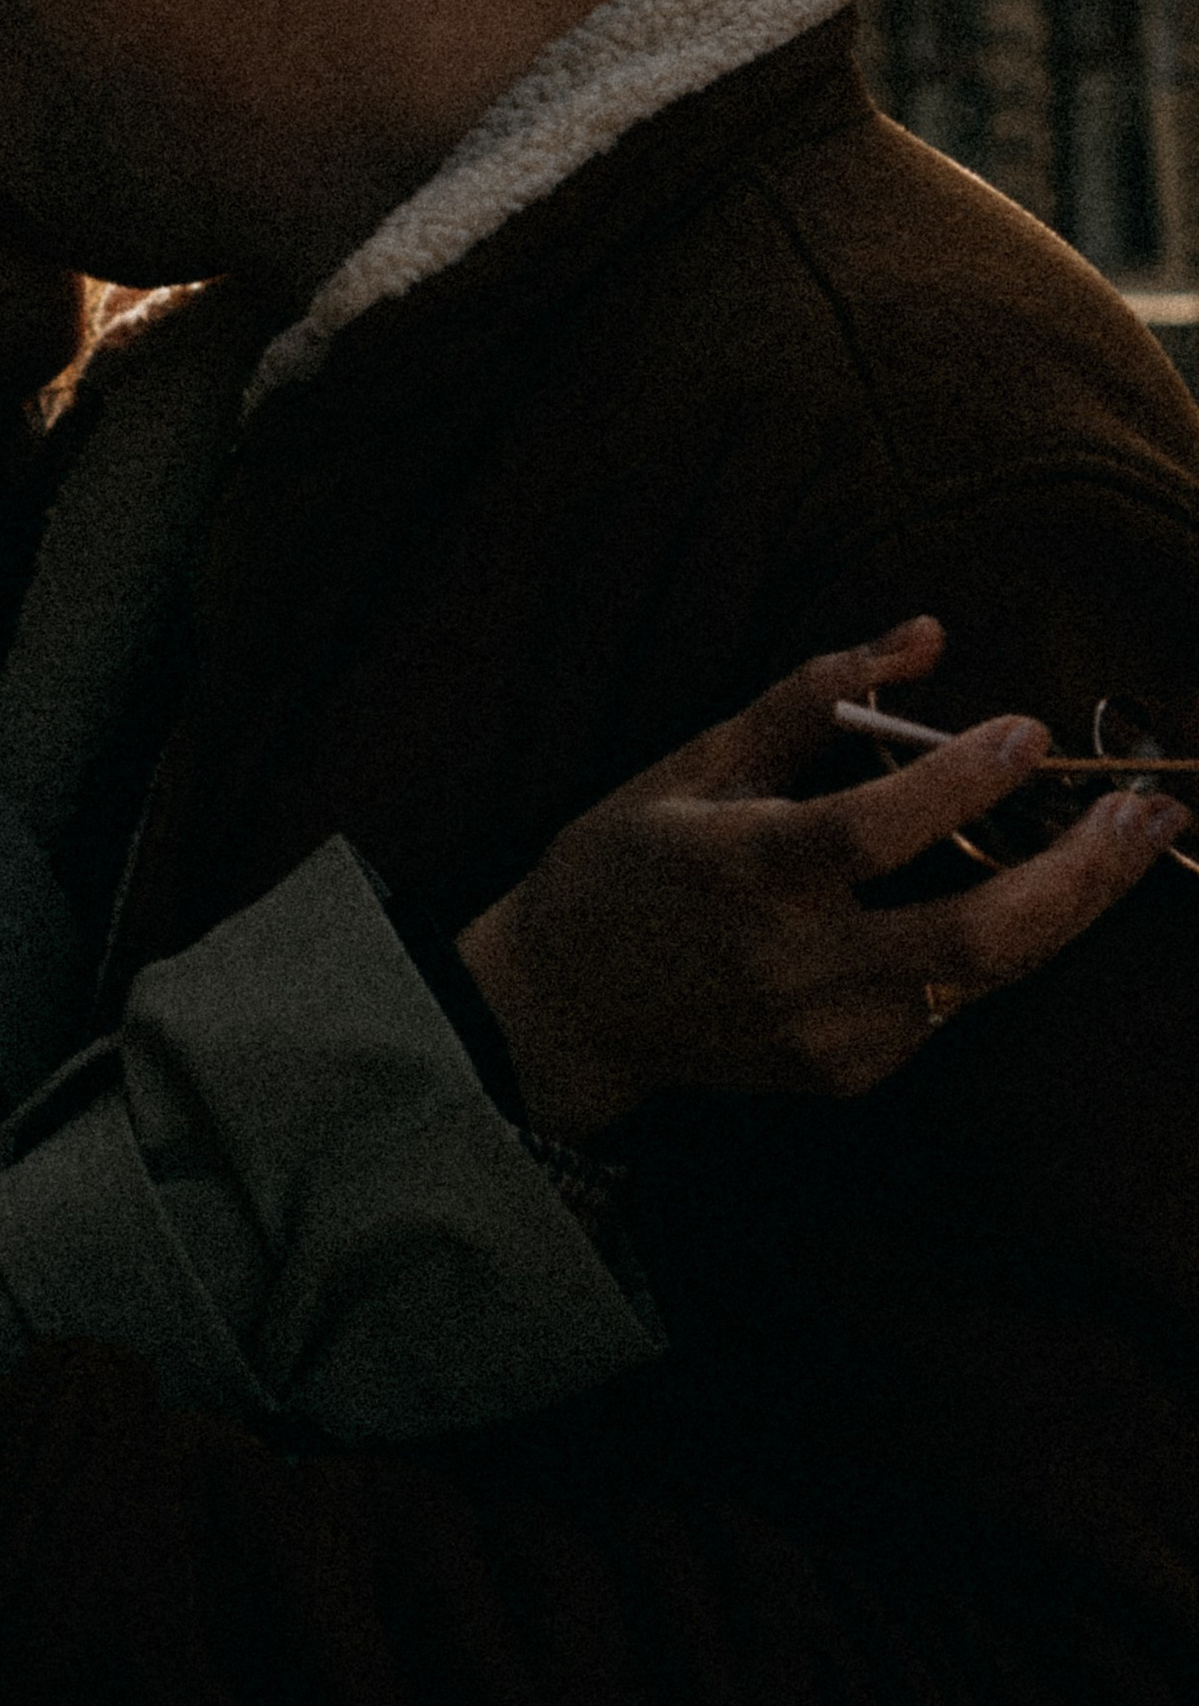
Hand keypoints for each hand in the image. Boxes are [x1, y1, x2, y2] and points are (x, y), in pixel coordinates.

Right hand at [458, 619, 1187, 1146]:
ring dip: (1067, 910)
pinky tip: (1016, 900)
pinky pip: (949, 1003)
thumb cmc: (624, 864)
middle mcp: (797, 965)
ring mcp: (829, 1032)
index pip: (877, 831)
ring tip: (1123, 844)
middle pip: (982, 937)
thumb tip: (924, 634)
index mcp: (748, 874)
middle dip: (1086, 877)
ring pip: (986, 976)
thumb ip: (808, 697)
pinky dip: (990, 947)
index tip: (1027, 729)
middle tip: (1149, 811)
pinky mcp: (849, 1071)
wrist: (564, 1012)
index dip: (961, 779)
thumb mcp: (695, 763)